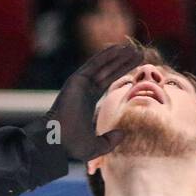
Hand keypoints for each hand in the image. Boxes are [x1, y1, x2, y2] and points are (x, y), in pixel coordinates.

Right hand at [33, 43, 143, 161]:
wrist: (57, 140)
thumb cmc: (73, 146)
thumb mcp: (97, 146)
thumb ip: (110, 141)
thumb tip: (123, 134)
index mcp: (88, 102)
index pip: (107, 83)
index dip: (120, 74)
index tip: (133, 69)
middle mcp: (84, 90)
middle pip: (107, 72)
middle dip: (122, 62)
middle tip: (138, 53)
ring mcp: (80, 84)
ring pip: (102, 66)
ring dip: (117, 56)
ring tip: (133, 48)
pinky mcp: (76, 80)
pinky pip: (94, 65)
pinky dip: (107, 56)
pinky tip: (119, 49)